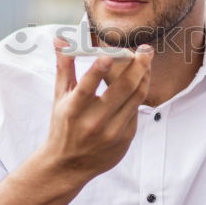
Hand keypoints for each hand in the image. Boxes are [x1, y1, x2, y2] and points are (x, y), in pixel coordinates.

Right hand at [40, 39, 152, 180]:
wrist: (68, 166)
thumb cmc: (62, 125)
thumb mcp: (59, 97)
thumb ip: (64, 67)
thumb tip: (60, 38)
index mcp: (74, 110)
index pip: (86, 88)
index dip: (97, 71)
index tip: (108, 55)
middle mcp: (94, 122)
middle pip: (122, 89)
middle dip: (137, 66)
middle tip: (145, 49)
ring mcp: (112, 132)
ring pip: (136, 98)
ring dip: (144, 76)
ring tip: (146, 60)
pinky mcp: (125, 139)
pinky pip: (136, 110)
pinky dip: (138, 94)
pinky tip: (140, 81)